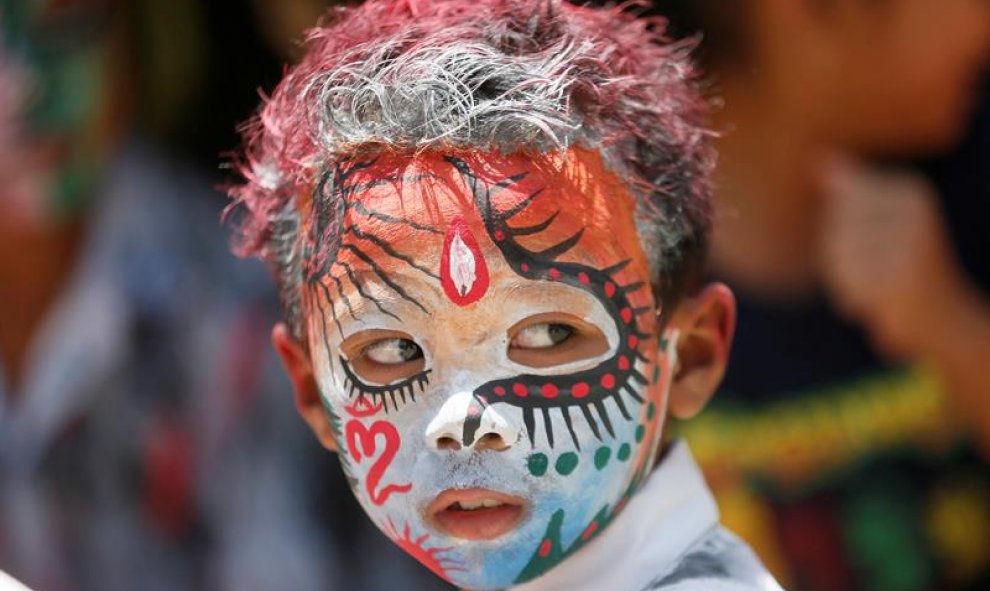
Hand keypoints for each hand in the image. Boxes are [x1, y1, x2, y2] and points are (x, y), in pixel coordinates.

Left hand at [819, 154, 971, 359]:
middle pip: (837, 229)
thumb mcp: (878, 221)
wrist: (945, 320)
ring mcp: (911, 243)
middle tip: (876, 273)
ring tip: (877, 288)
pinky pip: (847, 285)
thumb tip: (815, 156)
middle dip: (842, 258)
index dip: (843, 232)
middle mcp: (914, 210)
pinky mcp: (903, 278)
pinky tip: (878, 305)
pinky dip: (853, 299)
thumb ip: (850, 189)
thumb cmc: (901, 268)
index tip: (876, 246)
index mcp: (910, 190)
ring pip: (839, 258)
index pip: (841, 203)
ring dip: (846, 281)